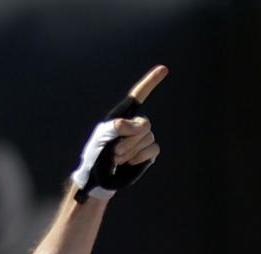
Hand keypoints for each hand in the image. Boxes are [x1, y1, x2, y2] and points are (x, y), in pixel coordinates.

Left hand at [71, 66, 166, 199]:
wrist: (99, 178)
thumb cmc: (96, 154)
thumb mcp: (102, 136)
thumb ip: (118, 126)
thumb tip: (136, 125)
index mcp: (123, 116)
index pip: (138, 95)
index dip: (151, 82)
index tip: (164, 69)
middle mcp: (134, 125)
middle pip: (145, 124)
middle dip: (130, 139)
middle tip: (114, 150)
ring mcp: (142, 139)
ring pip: (149, 137)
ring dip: (132, 150)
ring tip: (118, 158)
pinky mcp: (148, 154)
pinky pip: (154, 149)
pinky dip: (141, 157)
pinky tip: (129, 162)